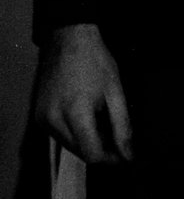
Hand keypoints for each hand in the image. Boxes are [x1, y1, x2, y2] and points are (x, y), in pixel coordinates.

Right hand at [33, 24, 133, 163]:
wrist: (69, 40)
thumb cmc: (95, 62)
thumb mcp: (116, 94)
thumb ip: (123, 128)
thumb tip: (128, 155)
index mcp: (74, 113)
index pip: (91, 154)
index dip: (111, 158)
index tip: (125, 153)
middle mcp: (53, 119)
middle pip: (80, 153)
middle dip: (101, 150)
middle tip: (116, 136)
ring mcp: (42, 117)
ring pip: (69, 146)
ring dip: (88, 142)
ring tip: (102, 123)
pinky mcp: (38, 114)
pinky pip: (60, 135)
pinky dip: (76, 134)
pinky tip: (88, 119)